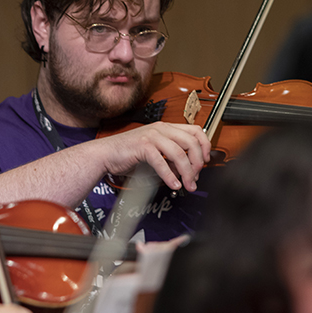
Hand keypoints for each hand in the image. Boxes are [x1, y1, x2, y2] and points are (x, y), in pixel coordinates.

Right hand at [95, 122, 210, 191]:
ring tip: (186, 185)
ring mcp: (151, 136)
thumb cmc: (127, 153)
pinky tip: (173, 184)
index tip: (206, 161)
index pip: (195, 131)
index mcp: (166, 128)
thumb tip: (188, 171)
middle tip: (195, 178)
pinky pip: (162, 162)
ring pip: (179, 153)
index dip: (205, 145)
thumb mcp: (156, 155)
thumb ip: (172, 160)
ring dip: (186, 172)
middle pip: (191, 142)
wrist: (105, 154)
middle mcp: (161, 129)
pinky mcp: (143, 146)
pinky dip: (169, 175)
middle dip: (197, 163)